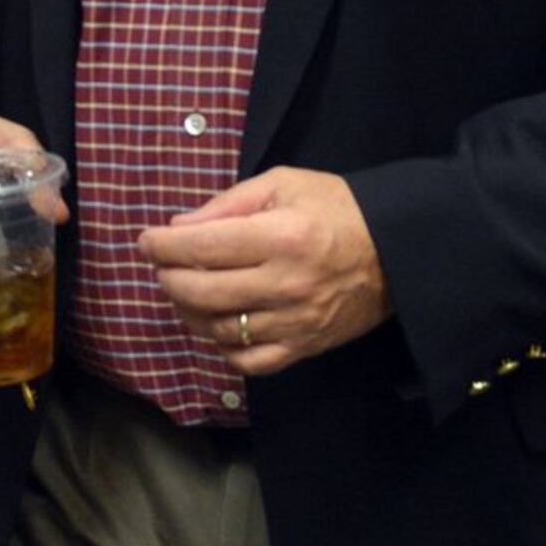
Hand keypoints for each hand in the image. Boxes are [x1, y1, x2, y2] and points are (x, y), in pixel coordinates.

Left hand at [139, 170, 389, 378]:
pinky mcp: (304, 348)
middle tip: (163, 266)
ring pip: (218, 329)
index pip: (202, 246)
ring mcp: (294, 322)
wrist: (398, 252)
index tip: (147, 240)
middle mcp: (285, 283)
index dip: (162, 245)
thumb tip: (179, 227)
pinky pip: (248, 360)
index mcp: (281, 235)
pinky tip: (217, 324)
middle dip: (168, 278)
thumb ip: (229, 204)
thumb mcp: (285, 185)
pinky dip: (222, 346)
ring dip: (188, 311)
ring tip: (186, 292)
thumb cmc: (338, 209)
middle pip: (201, 292)